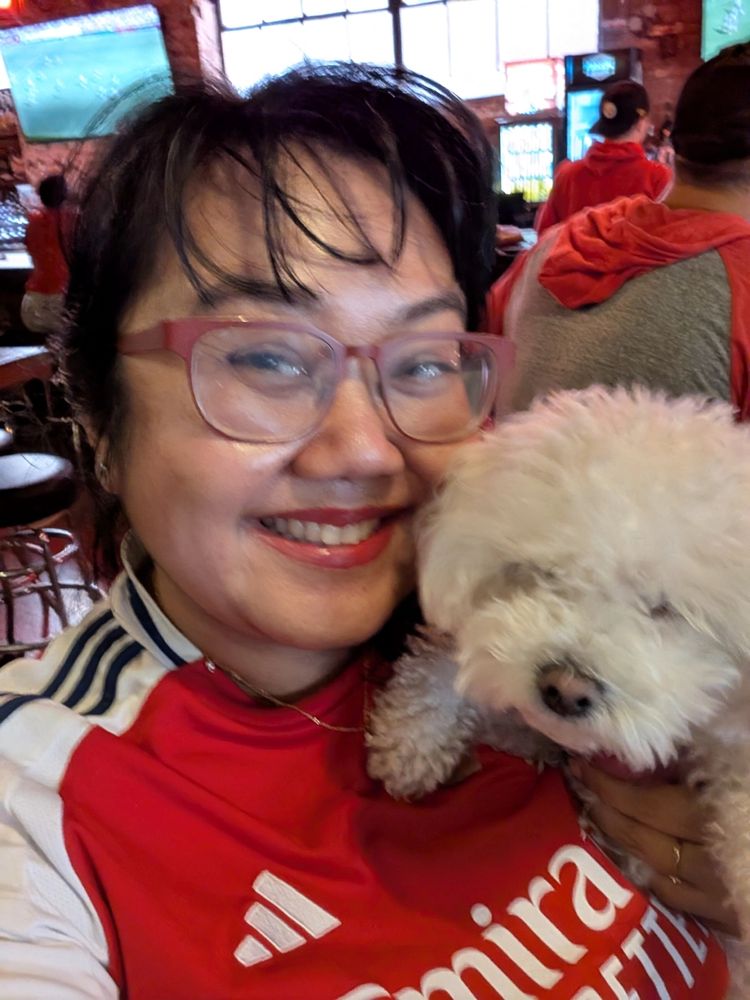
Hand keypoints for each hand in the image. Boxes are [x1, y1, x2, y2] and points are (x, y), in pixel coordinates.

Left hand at [568, 758, 739, 937]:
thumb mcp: (741, 766)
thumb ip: (707, 756)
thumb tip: (664, 736)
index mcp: (720, 815)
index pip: (647, 803)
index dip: (612, 783)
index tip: (583, 760)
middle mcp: (712, 859)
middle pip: (643, 836)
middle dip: (605, 808)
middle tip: (578, 780)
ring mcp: (720, 894)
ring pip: (654, 869)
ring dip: (618, 840)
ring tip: (594, 812)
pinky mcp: (731, 915)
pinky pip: (678, 899)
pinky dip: (651, 874)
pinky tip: (635, 855)